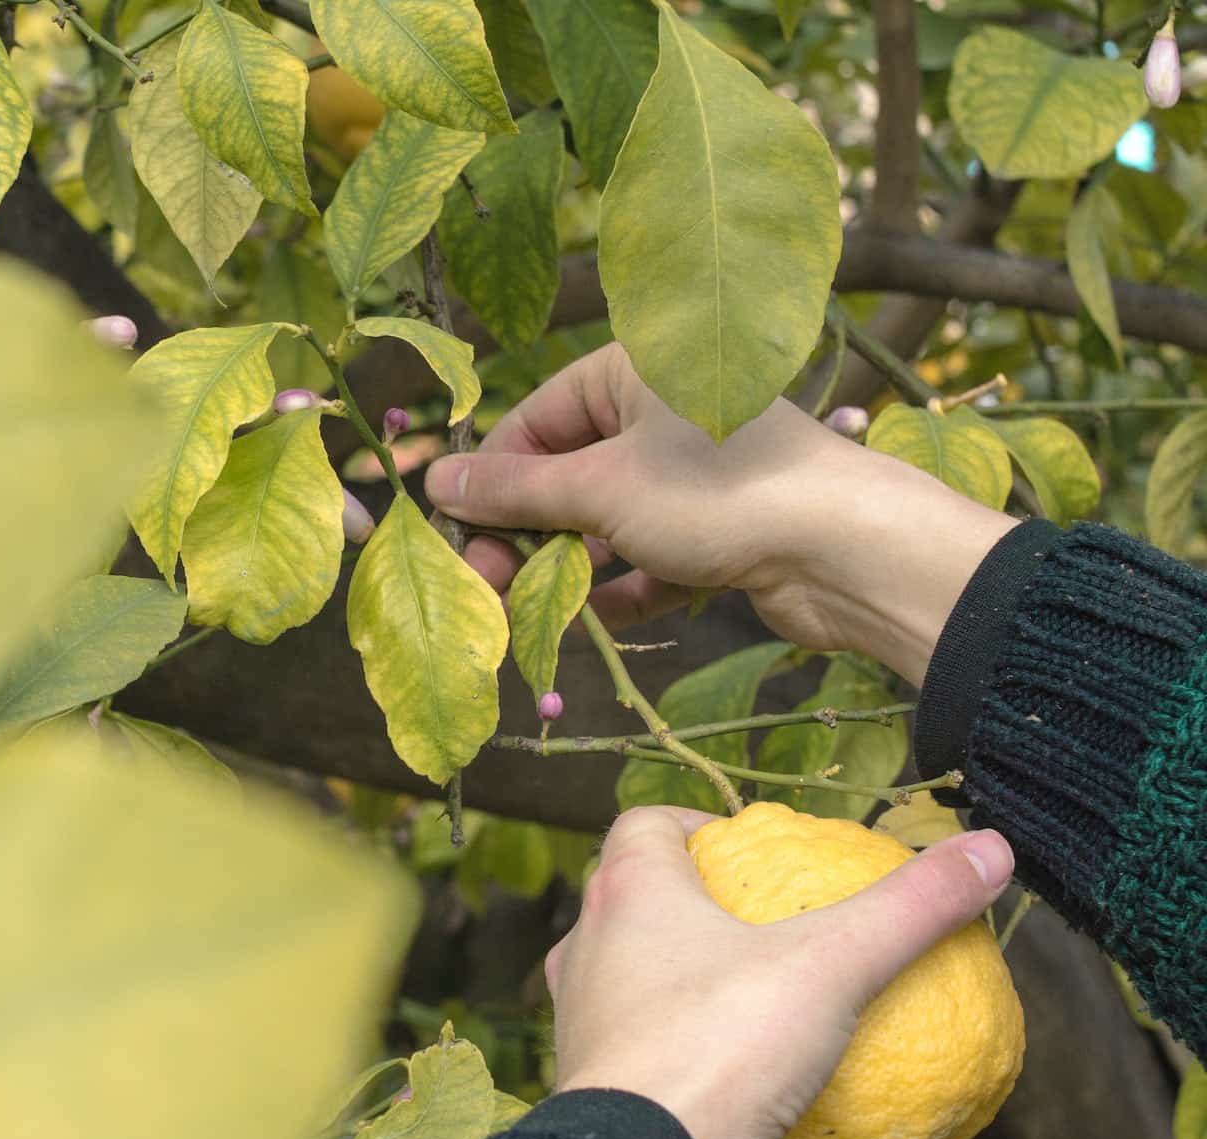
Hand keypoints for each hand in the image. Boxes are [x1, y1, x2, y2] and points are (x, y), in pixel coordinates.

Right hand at [421, 343, 1017, 685]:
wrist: (849, 550)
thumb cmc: (717, 494)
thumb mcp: (599, 490)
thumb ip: (514, 491)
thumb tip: (434, 481)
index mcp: (634, 372)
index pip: (534, 419)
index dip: (491, 480)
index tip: (458, 537)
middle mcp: (665, 413)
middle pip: (568, 472)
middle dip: (526, 533)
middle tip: (490, 587)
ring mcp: (697, 473)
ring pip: (609, 519)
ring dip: (569, 565)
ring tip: (532, 612)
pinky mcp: (724, 529)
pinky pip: (654, 555)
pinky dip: (625, 584)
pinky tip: (599, 619)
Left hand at [546, 807, 1013, 1138]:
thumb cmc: (720, 1046)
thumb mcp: (833, 964)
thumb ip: (909, 908)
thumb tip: (990, 849)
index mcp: (624, 889)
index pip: (645, 824)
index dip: (695, 825)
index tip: (749, 847)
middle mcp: (588, 944)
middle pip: (639, 897)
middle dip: (698, 901)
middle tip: (768, 920)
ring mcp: (583, 1018)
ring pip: (636, 977)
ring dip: (690, 979)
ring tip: (762, 997)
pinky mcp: (597, 1084)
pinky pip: (651, 1051)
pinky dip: (694, 1051)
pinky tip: (750, 1077)